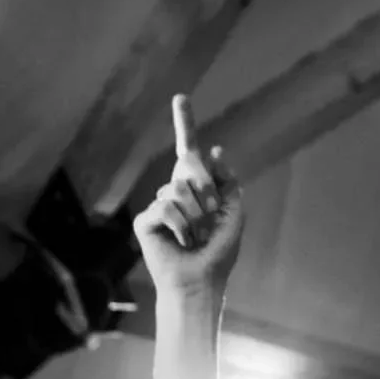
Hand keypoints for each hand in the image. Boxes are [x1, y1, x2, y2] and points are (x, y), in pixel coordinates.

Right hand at [132, 94, 244, 300]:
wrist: (201, 281)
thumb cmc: (219, 251)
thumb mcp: (233, 211)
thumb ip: (225, 181)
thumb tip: (214, 149)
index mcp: (197, 187)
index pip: (189, 150)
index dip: (185, 123)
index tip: (180, 97)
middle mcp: (175, 192)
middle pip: (189, 166)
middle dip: (206, 191)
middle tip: (210, 220)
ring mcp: (158, 205)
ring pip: (177, 188)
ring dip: (196, 216)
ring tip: (196, 237)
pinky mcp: (145, 221)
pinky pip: (164, 207)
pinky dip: (180, 225)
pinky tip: (181, 242)